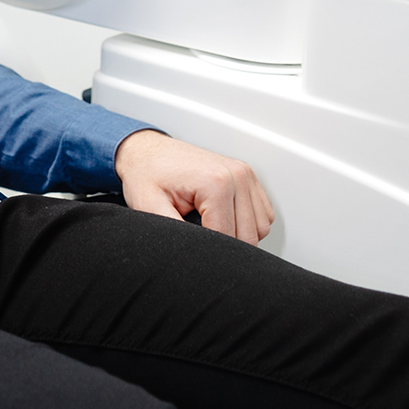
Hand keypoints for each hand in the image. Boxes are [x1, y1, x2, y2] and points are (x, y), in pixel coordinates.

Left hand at [114, 129, 274, 243]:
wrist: (146, 151)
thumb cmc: (147, 174)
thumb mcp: (149, 207)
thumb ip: (176, 234)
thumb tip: (196, 256)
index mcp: (217, 182)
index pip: (228, 239)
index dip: (208, 251)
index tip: (190, 245)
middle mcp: (237, 175)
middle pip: (249, 237)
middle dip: (222, 244)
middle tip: (194, 231)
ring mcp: (245, 174)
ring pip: (260, 228)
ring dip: (236, 233)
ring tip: (205, 221)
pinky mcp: (248, 178)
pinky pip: (263, 215)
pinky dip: (246, 222)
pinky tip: (219, 215)